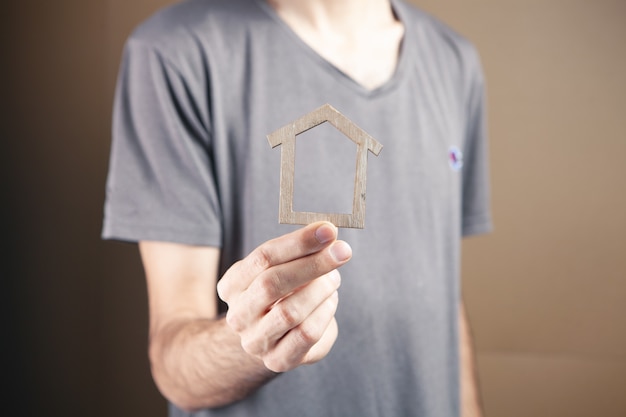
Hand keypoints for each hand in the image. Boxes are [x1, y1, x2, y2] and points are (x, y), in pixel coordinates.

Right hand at [217, 221, 351, 372]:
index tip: (328, 230)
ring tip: (334, 278)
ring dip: (321, 290)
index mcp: (232, 285)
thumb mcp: (282, 268)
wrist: (272, 338)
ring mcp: (255, 341)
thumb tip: (327, 234)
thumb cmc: (282, 292)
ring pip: (290, 311)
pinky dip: (325, 313)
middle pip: (272, 283)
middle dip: (313, 264)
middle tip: (343, 250)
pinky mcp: (277, 360)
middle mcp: (238, 315)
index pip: (263, 257)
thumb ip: (300, 252)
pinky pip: (306, 334)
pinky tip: (330, 301)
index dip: (298, 242)